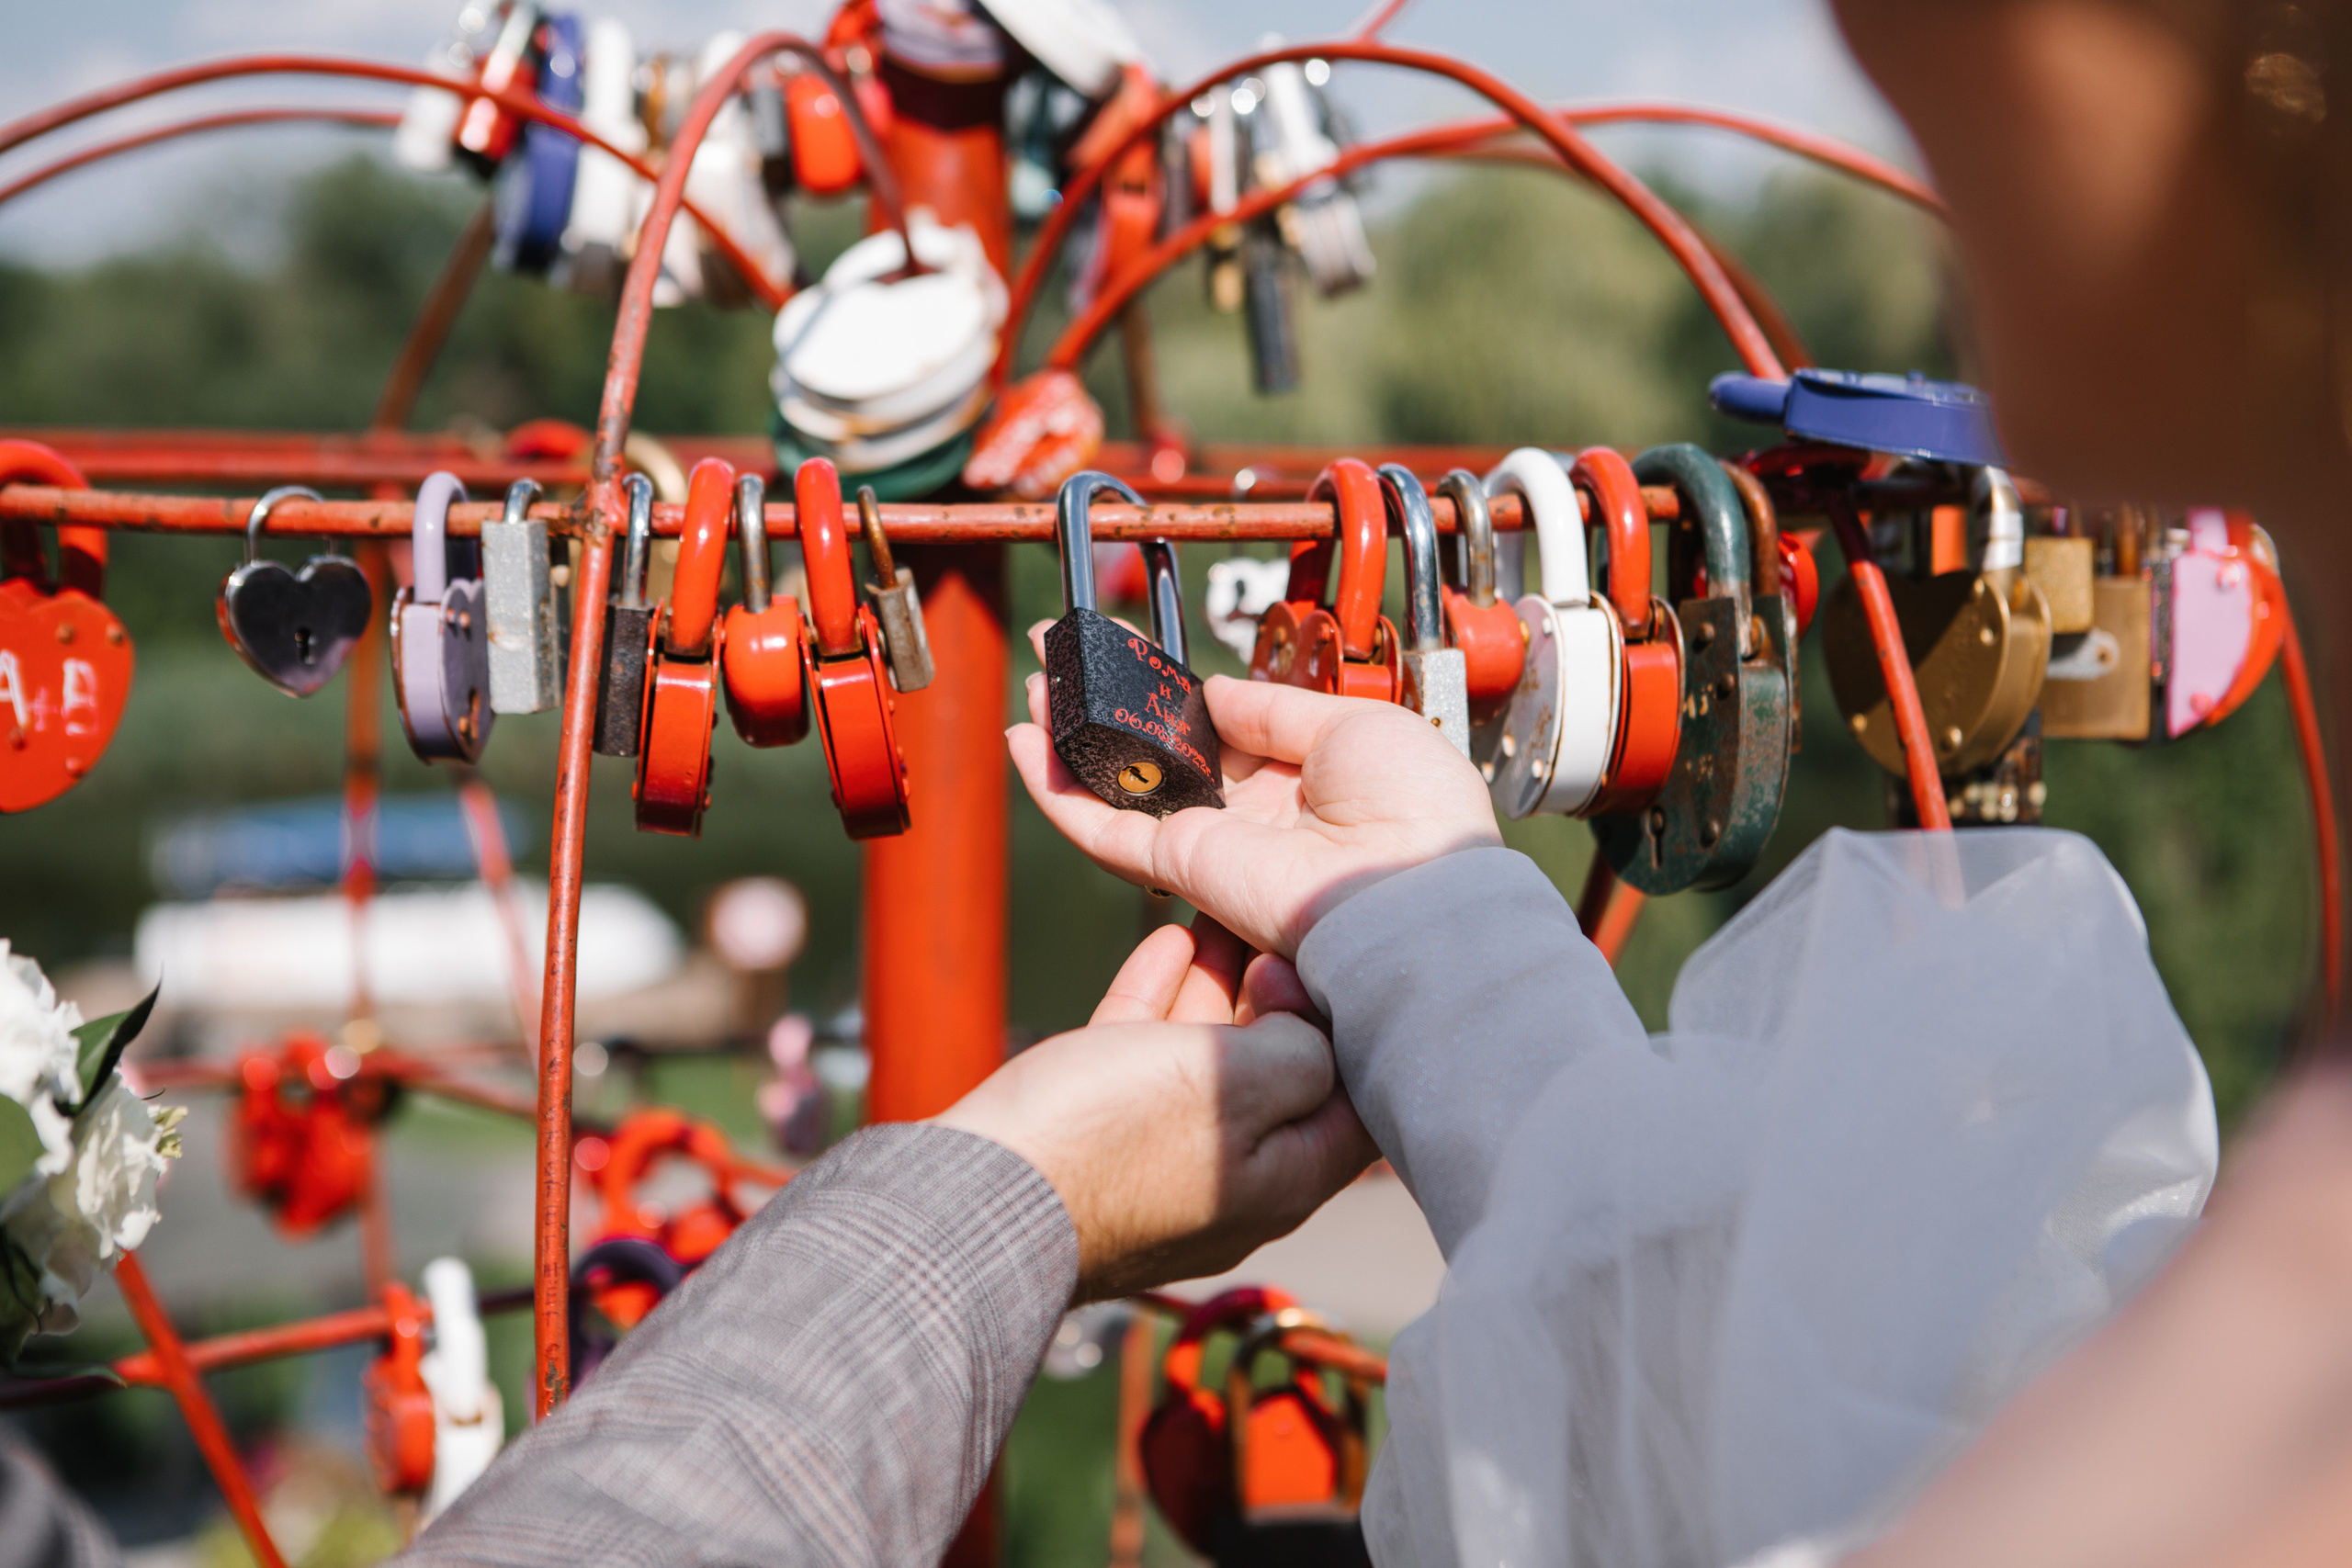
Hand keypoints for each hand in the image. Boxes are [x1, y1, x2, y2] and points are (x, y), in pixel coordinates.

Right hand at [932, 916, 1375, 1301]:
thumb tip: (1309, 1028)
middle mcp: (1237, 1179)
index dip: (1346, 1020)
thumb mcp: (1232, 1082)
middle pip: (1281, 1072)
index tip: (1311, 960)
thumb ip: (1297, 1050)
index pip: (1355, 1098)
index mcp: (1286, 1178)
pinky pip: (1147, 1060)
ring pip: (1208, 1058)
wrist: (975, 1194)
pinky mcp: (1104, 1138)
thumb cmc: (1109, 1141)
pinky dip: (1163, 1000)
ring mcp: (1166, 1160)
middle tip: (1271, 917)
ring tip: (1223, 911)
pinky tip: (1169, 941)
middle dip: (1279, 990)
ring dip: (1220, 983)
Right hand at [1009, 648, 1502, 958]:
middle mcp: (1251, 815)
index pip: (1215, 733)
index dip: (1167, 695)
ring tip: (1031, 693)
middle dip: (1106, 713)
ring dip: (1069, 744)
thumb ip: (1271, 707)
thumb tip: (1214, 691)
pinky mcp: (1183, 869)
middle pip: (1156, 760)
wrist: (1416, 887)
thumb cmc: (1416, 814)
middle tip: (1063, 665)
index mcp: (1300, 778)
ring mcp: (1213, 844)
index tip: (1130, 654)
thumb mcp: (1352, 721)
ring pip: (1118, 795)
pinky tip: (1026, 748)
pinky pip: (1106, 833)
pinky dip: (1059, 795)